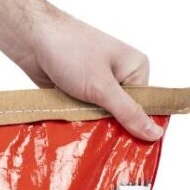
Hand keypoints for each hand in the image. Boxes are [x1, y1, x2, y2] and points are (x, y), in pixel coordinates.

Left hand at [10, 7, 160, 140]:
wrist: (33, 39)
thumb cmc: (71, 53)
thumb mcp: (103, 87)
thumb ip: (128, 112)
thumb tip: (156, 134)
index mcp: (135, 69)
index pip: (143, 109)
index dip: (135, 129)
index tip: (126, 149)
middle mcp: (120, 77)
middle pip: (121, 116)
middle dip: (108, 128)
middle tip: (99, 143)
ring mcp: (98, 85)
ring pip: (100, 118)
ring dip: (90, 126)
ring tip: (82, 135)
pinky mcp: (79, 92)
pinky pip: (83, 115)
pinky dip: (77, 121)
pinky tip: (71, 129)